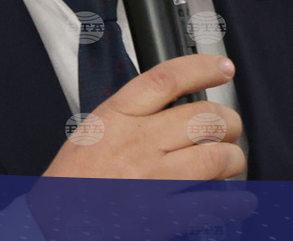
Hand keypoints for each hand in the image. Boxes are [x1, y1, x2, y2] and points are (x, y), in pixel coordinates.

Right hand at [20, 55, 253, 239]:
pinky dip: (234, 202)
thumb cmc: (70, 183)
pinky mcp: (163, 215)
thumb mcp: (93, 132)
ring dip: (232, 158)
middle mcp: (137, 143)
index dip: (201, 68)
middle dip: (228, 121)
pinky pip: (212, 204)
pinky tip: (238, 200)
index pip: (167, 79)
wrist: (54, 226)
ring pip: (215, 157)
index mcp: (116, 117)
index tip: (221, 68)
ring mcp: (152, 179)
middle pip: (203, 116)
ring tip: (230, 161)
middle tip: (230, 127)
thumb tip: (171, 106)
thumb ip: (130, 115)